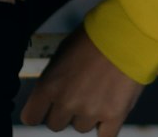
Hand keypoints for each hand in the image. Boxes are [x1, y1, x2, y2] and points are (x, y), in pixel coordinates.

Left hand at [20, 23, 145, 134]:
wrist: (126, 31)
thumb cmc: (94, 36)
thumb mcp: (63, 51)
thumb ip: (55, 77)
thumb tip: (53, 92)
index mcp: (49, 84)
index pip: (31, 117)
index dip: (39, 111)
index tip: (45, 107)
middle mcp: (66, 102)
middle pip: (55, 124)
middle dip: (64, 112)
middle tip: (77, 93)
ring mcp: (90, 111)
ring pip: (81, 128)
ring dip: (86, 115)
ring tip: (98, 92)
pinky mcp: (113, 116)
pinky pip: (104, 136)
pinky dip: (105, 127)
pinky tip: (107, 111)